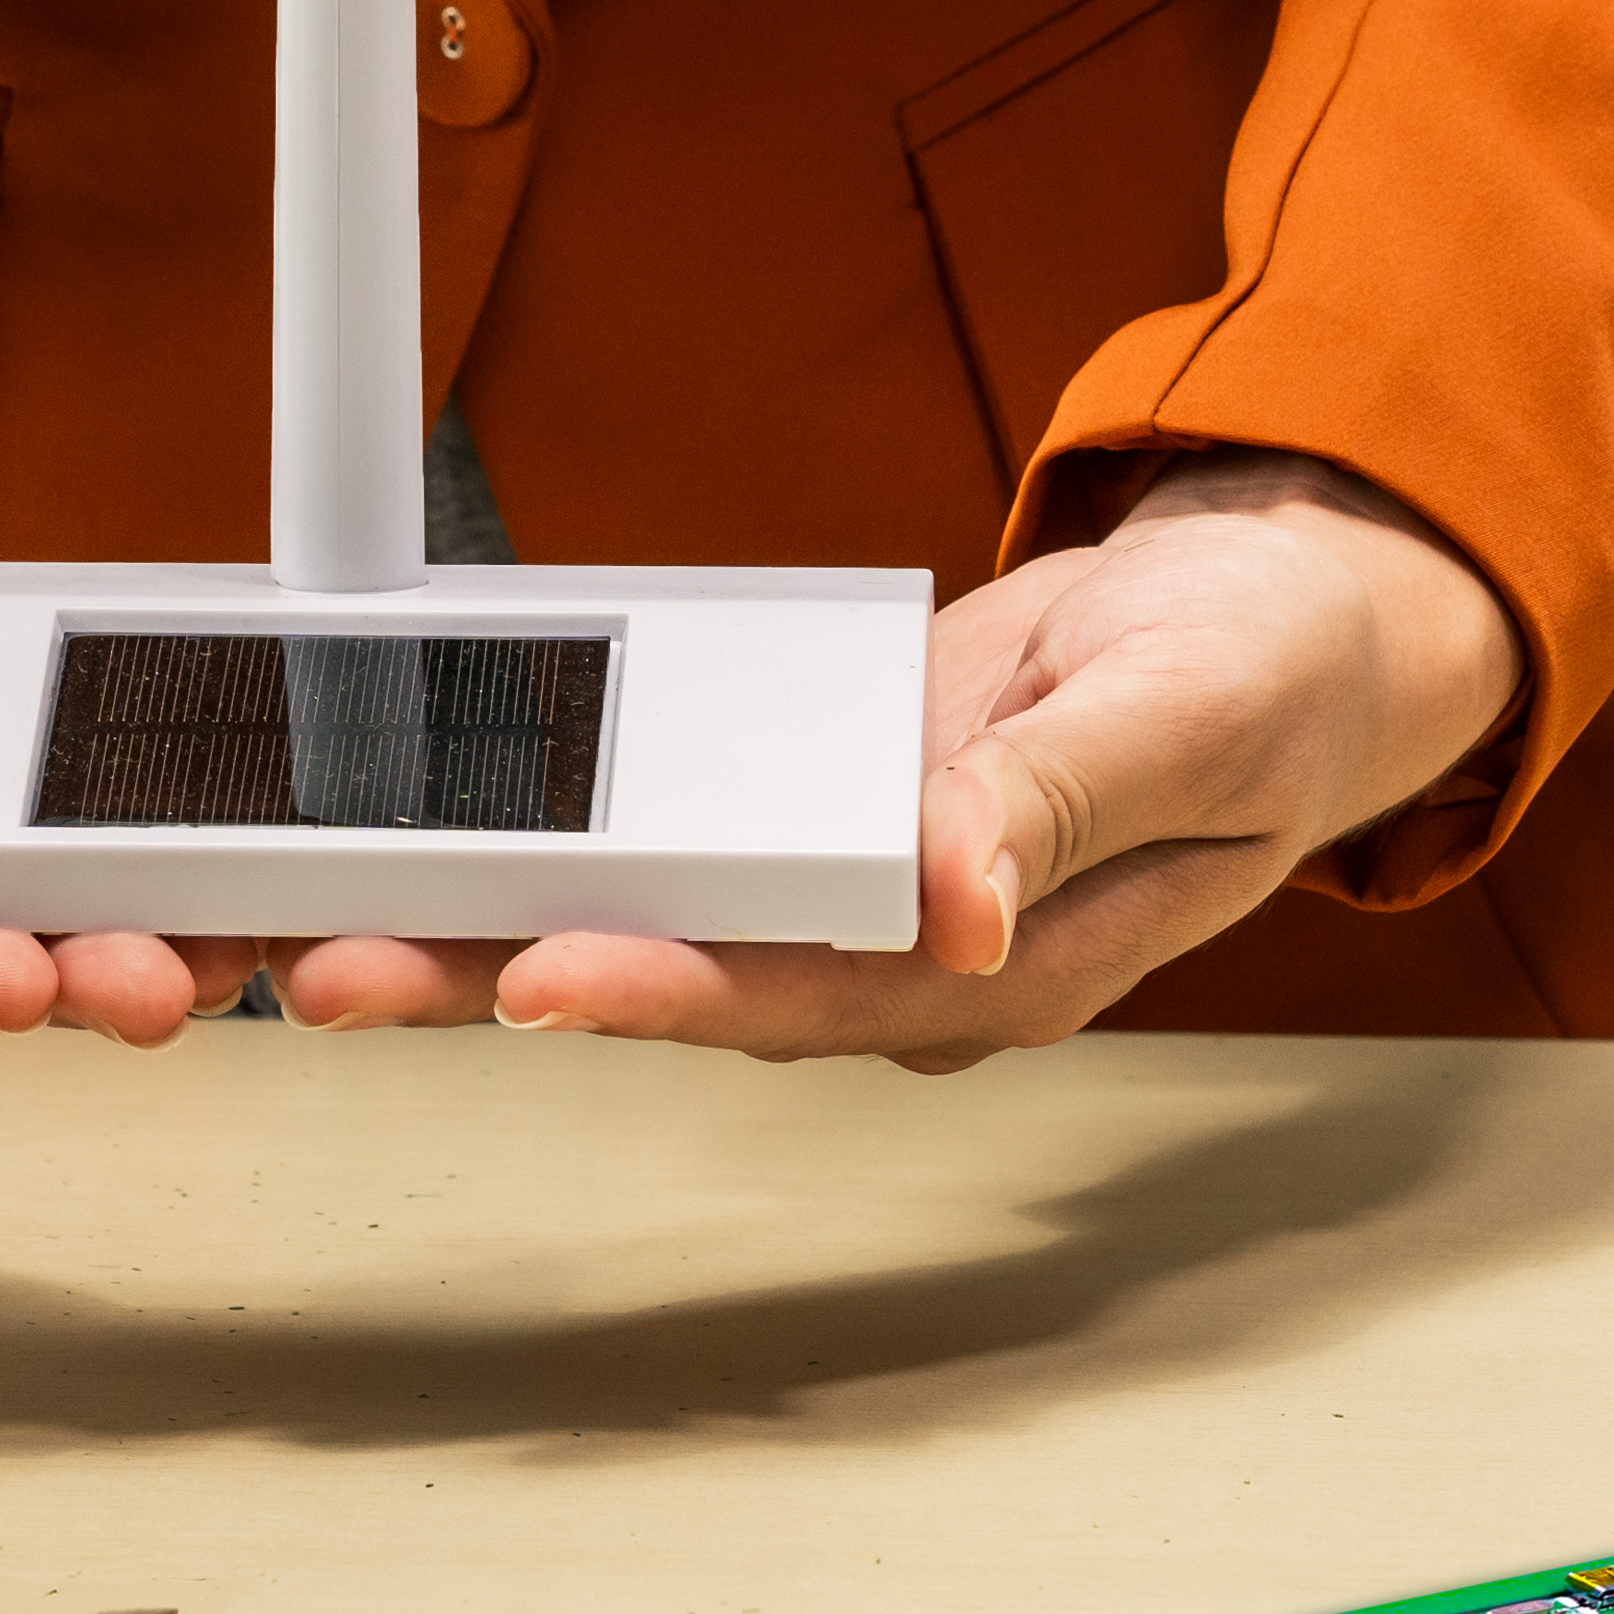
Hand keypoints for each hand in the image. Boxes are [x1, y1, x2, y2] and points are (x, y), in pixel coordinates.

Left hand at [272, 448, 1516, 1065]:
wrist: (1293, 618)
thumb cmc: (1273, 671)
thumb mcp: (1192, 713)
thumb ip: (1064, 802)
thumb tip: (958, 897)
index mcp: (1001, 959)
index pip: (801, 994)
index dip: (660, 990)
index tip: (532, 978)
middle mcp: (902, 954)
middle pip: (676, 976)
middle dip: (497, 976)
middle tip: (330, 969)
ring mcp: (853, 888)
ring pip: (650, 914)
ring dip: (487, 916)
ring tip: (320, 917)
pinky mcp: (816, 808)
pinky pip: (673, 827)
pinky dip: (555, 824)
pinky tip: (432, 818)